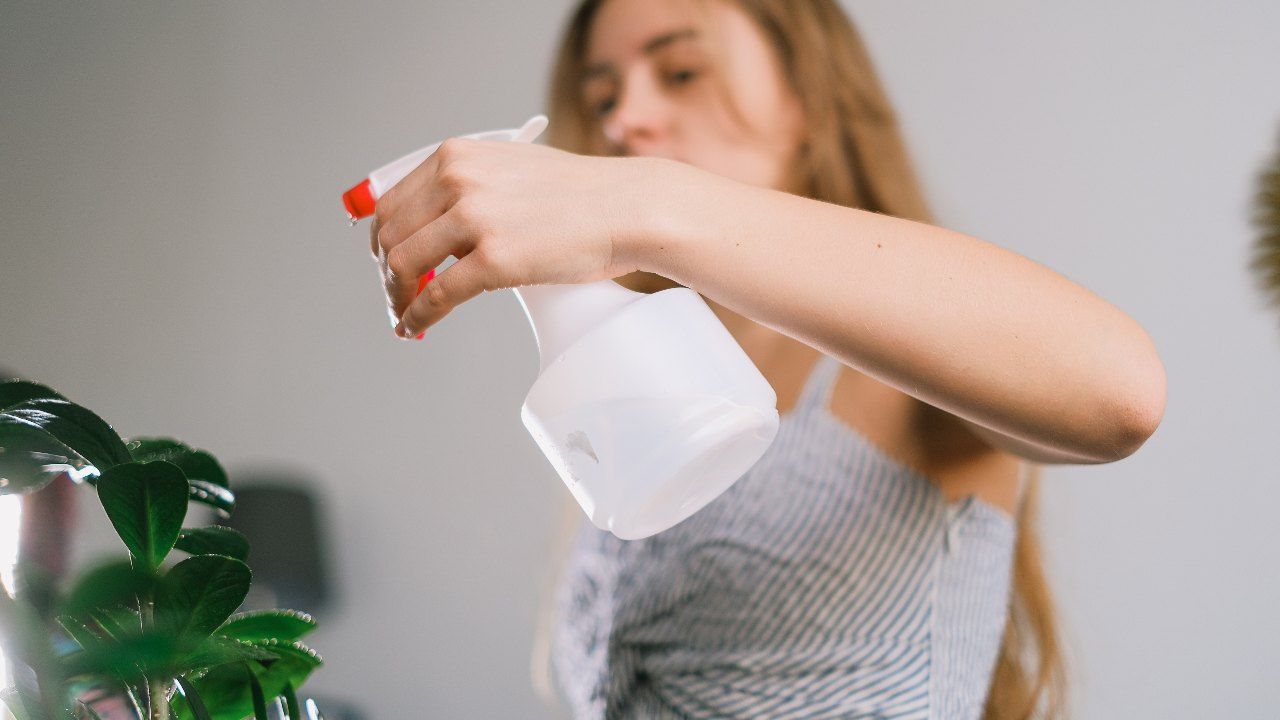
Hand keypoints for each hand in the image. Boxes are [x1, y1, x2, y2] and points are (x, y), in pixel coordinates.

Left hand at [369, 138, 649, 338]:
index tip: (388, 258)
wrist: (627, 207)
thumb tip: (441, 230)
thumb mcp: (512, 169)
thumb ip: (473, 188)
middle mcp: (458, 180)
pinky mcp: (494, 259)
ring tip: (404, 312)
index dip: (385, 237)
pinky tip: (415, 326)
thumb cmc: (582, 194)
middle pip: (392, 233)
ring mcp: (475, 218)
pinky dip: (418, 315)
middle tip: (396, 292)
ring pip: (404, 264)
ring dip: (397, 295)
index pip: (394, 199)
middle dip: (387, 269)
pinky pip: (437, 295)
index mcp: (458, 155)